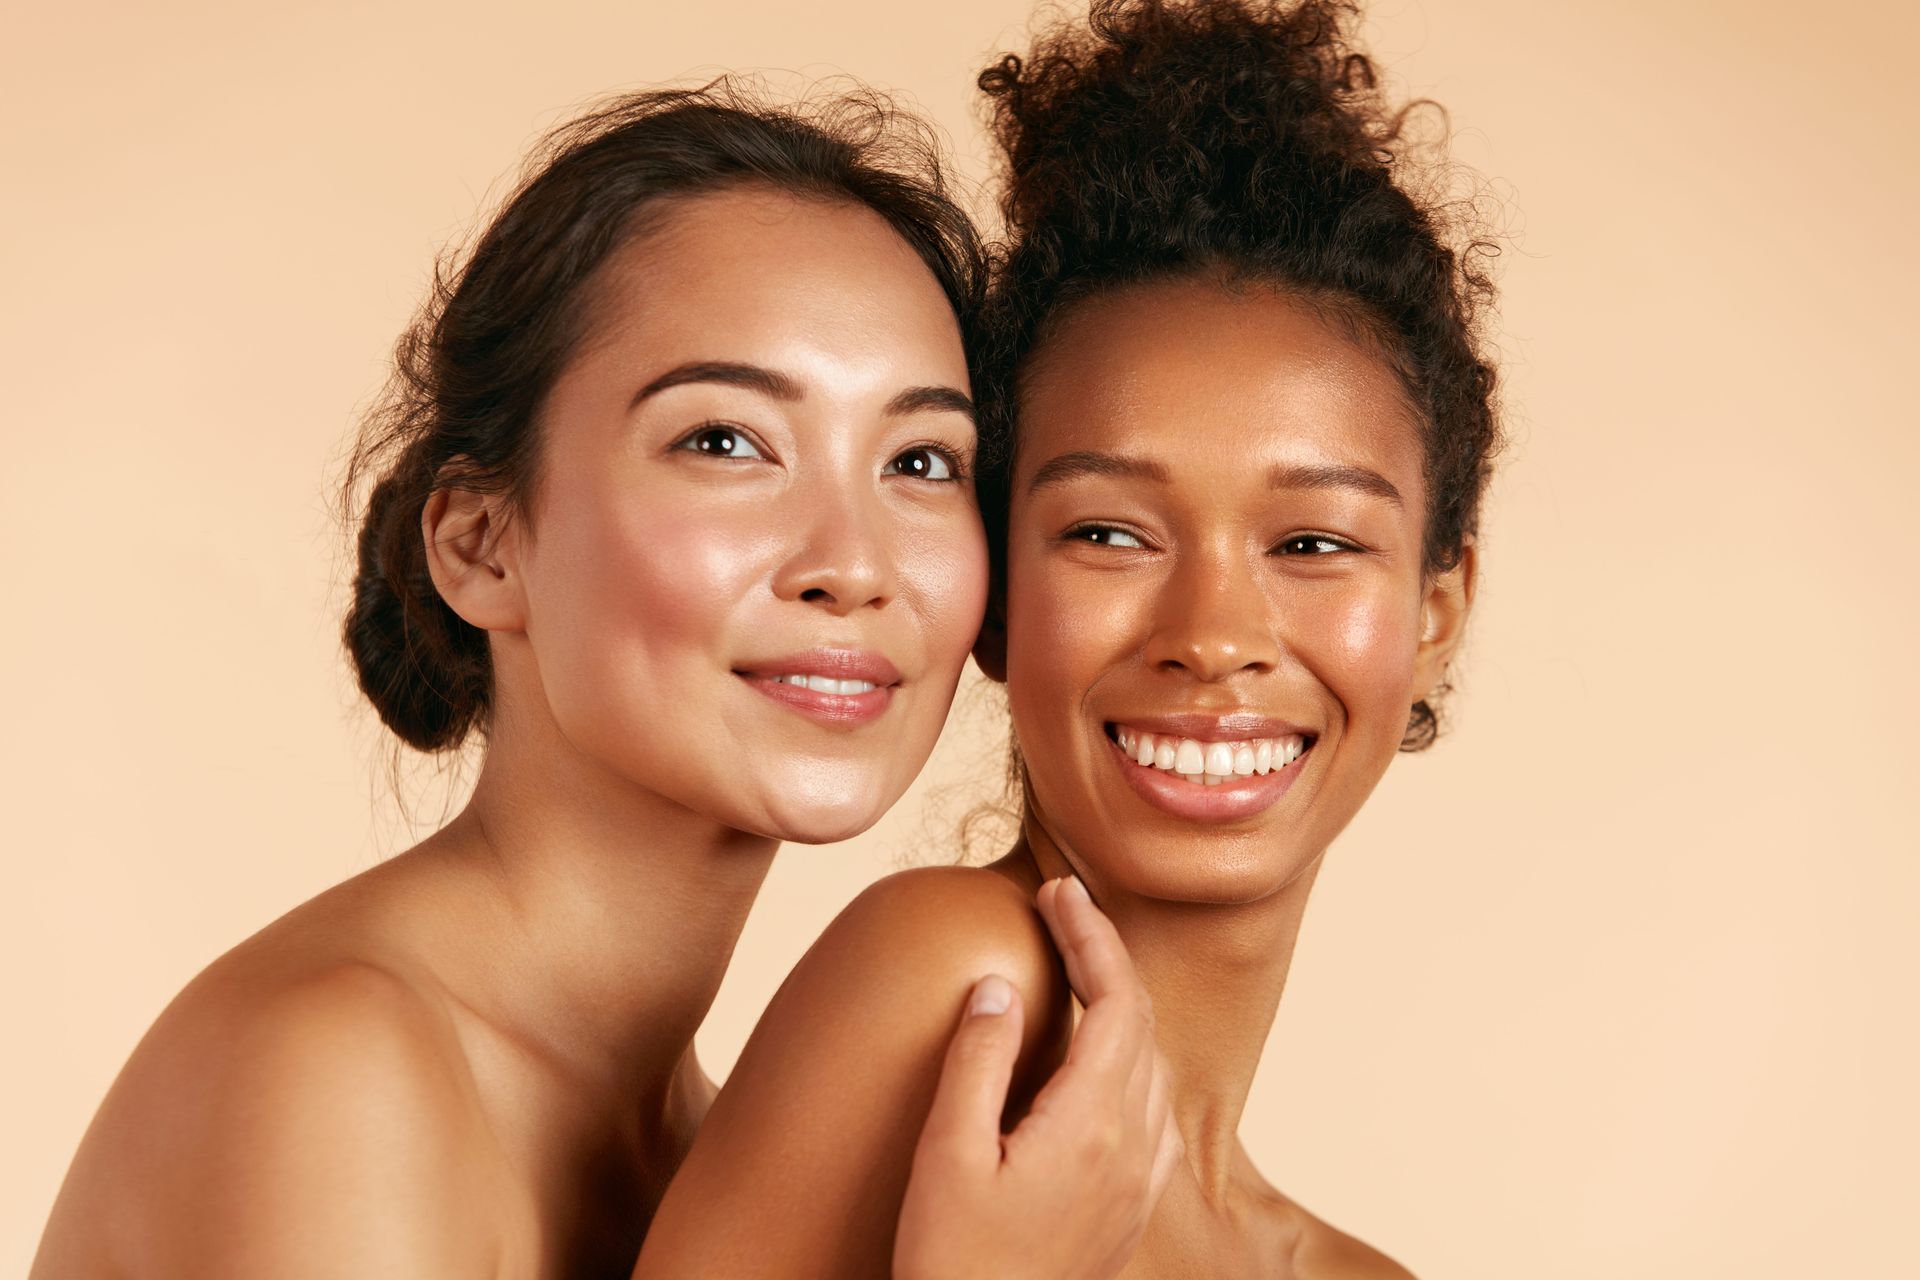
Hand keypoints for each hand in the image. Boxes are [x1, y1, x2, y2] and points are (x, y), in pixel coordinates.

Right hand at [893, 876, 1180, 1279]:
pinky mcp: (1132, 1209)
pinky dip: (1131, 1059)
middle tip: (1062, 912)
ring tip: (1078, 970)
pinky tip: (1099, 1062)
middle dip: (1106, 956)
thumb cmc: (955, 1262)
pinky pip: (1154, 1111)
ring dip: (1122, 1005)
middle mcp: (1133, 1147)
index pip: (1115, 998)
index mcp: (1093, 1123)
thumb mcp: (946, 1155)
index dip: (1091, 933)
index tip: (1058, 890)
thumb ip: (977, 1061)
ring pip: (1154, 1065)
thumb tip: (998, 986)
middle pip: (1141, 1022)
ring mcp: (1139, 1182)